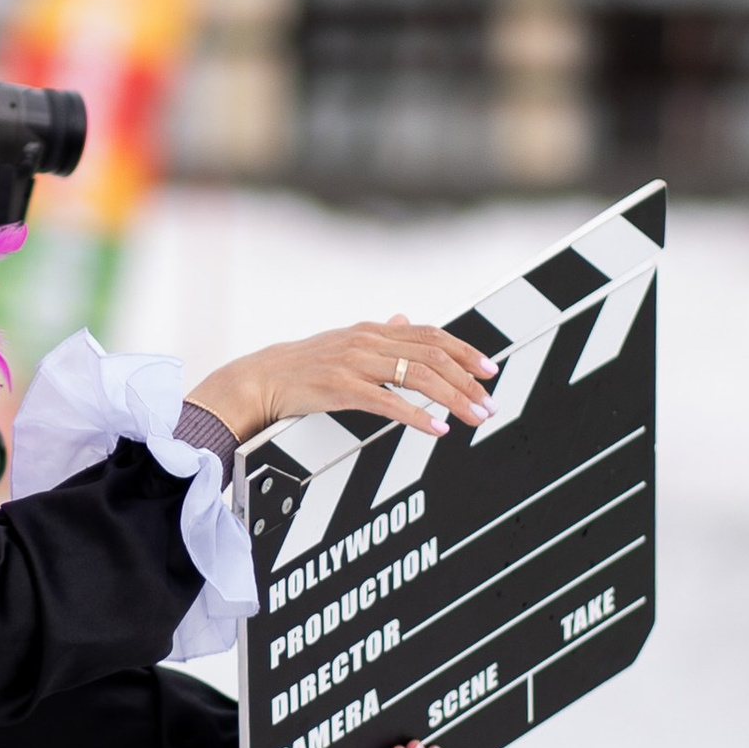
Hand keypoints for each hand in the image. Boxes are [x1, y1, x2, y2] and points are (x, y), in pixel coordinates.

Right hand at [187, 316, 496, 446]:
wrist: (259, 379)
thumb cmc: (301, 367)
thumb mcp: (344, 342)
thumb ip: (379, 334)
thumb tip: (403, 319)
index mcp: (372, 331)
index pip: (430, 335)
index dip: (464, 350)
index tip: (489, 369)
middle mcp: (368, 342)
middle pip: (432, 355)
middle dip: (467, 380)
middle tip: (489, 403)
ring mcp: (355, 364)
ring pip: (419, 377)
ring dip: (453, 398)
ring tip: (474, 417)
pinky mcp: (342, 388)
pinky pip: (389, 402)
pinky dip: (418, 416)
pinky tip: (438, 428)